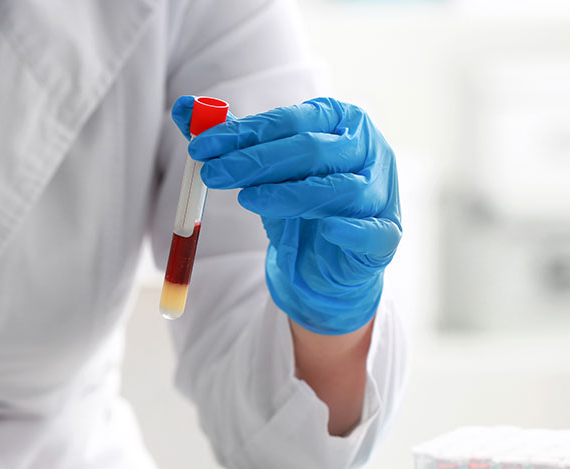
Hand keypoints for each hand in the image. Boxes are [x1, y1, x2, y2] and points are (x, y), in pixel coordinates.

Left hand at [173, 96, 400, 334]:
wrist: (330, 261)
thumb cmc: (302, 205)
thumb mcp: (264, 170)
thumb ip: (230, 139)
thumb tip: (182, 107)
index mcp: (343, 121)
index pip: (292, 121)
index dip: (245, 132)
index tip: (200, 146)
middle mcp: (370, 150)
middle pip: (313, 151)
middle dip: (258, 161)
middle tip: (213, 174)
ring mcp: (382, 193)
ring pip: (340, 189)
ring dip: (291, 194)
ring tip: (247, 200)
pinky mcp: (387, 235)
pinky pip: (372, 231)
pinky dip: (351, 229)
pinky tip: (326, 229)